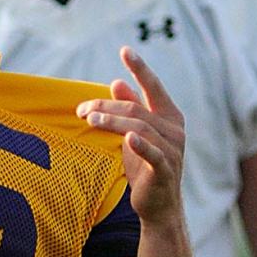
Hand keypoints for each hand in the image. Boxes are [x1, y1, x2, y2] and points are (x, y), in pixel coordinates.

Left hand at [76, 46, 185, 226]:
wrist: (157, 206)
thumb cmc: (145, 166)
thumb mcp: (134, 134)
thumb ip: (130, 109)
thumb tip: (116, 82)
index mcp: (169, 117)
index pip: (154, 87)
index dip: (140, 68)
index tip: (125, 50)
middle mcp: (174, 130)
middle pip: (136, 109)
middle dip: (106, 106)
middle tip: (81, 110)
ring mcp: (173, 150)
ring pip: (139, 127)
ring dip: (112, 121)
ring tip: (89, 120)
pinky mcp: (166, 169)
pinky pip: (154, 153)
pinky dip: (140, 145)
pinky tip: (127, 137)